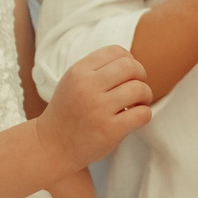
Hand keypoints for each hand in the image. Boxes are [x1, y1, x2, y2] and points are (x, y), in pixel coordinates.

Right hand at [40, 44, 155, 166]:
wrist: (52, 146)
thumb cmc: (68, 112)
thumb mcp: (73, 82)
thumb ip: (97, 70)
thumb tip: (132, 62)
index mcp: (79, 72)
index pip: (116, 51)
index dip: (129, 60)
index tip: (128, 74)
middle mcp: (87, 87)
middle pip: (130, 66)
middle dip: (141, 75)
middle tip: (137, 88)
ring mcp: (99, 109)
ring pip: (139, 89)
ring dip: (145, 96)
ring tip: (137, 104)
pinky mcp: (110, 130)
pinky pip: (143, 114)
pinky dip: (144, 114)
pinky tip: (134, 118)